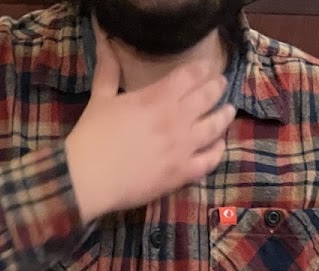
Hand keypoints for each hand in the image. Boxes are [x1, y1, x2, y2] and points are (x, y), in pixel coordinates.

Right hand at [65, 29, 236, 222]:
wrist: (90, 178)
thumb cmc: (92, 136)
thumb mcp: (100, 98)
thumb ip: (108, 71)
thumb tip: (105, 45)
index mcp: (157, 97)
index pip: (190, 75)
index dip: (201, 69)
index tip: (206, 67)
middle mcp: (177, 119)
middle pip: (208, 96)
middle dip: (216, 87)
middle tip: (220, 85)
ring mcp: (183, 147)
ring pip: (215, 126)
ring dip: (224, 115)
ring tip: (229, 110)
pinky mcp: (182, 172)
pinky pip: (210, 160)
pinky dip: (217, 151)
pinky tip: (218, 145)